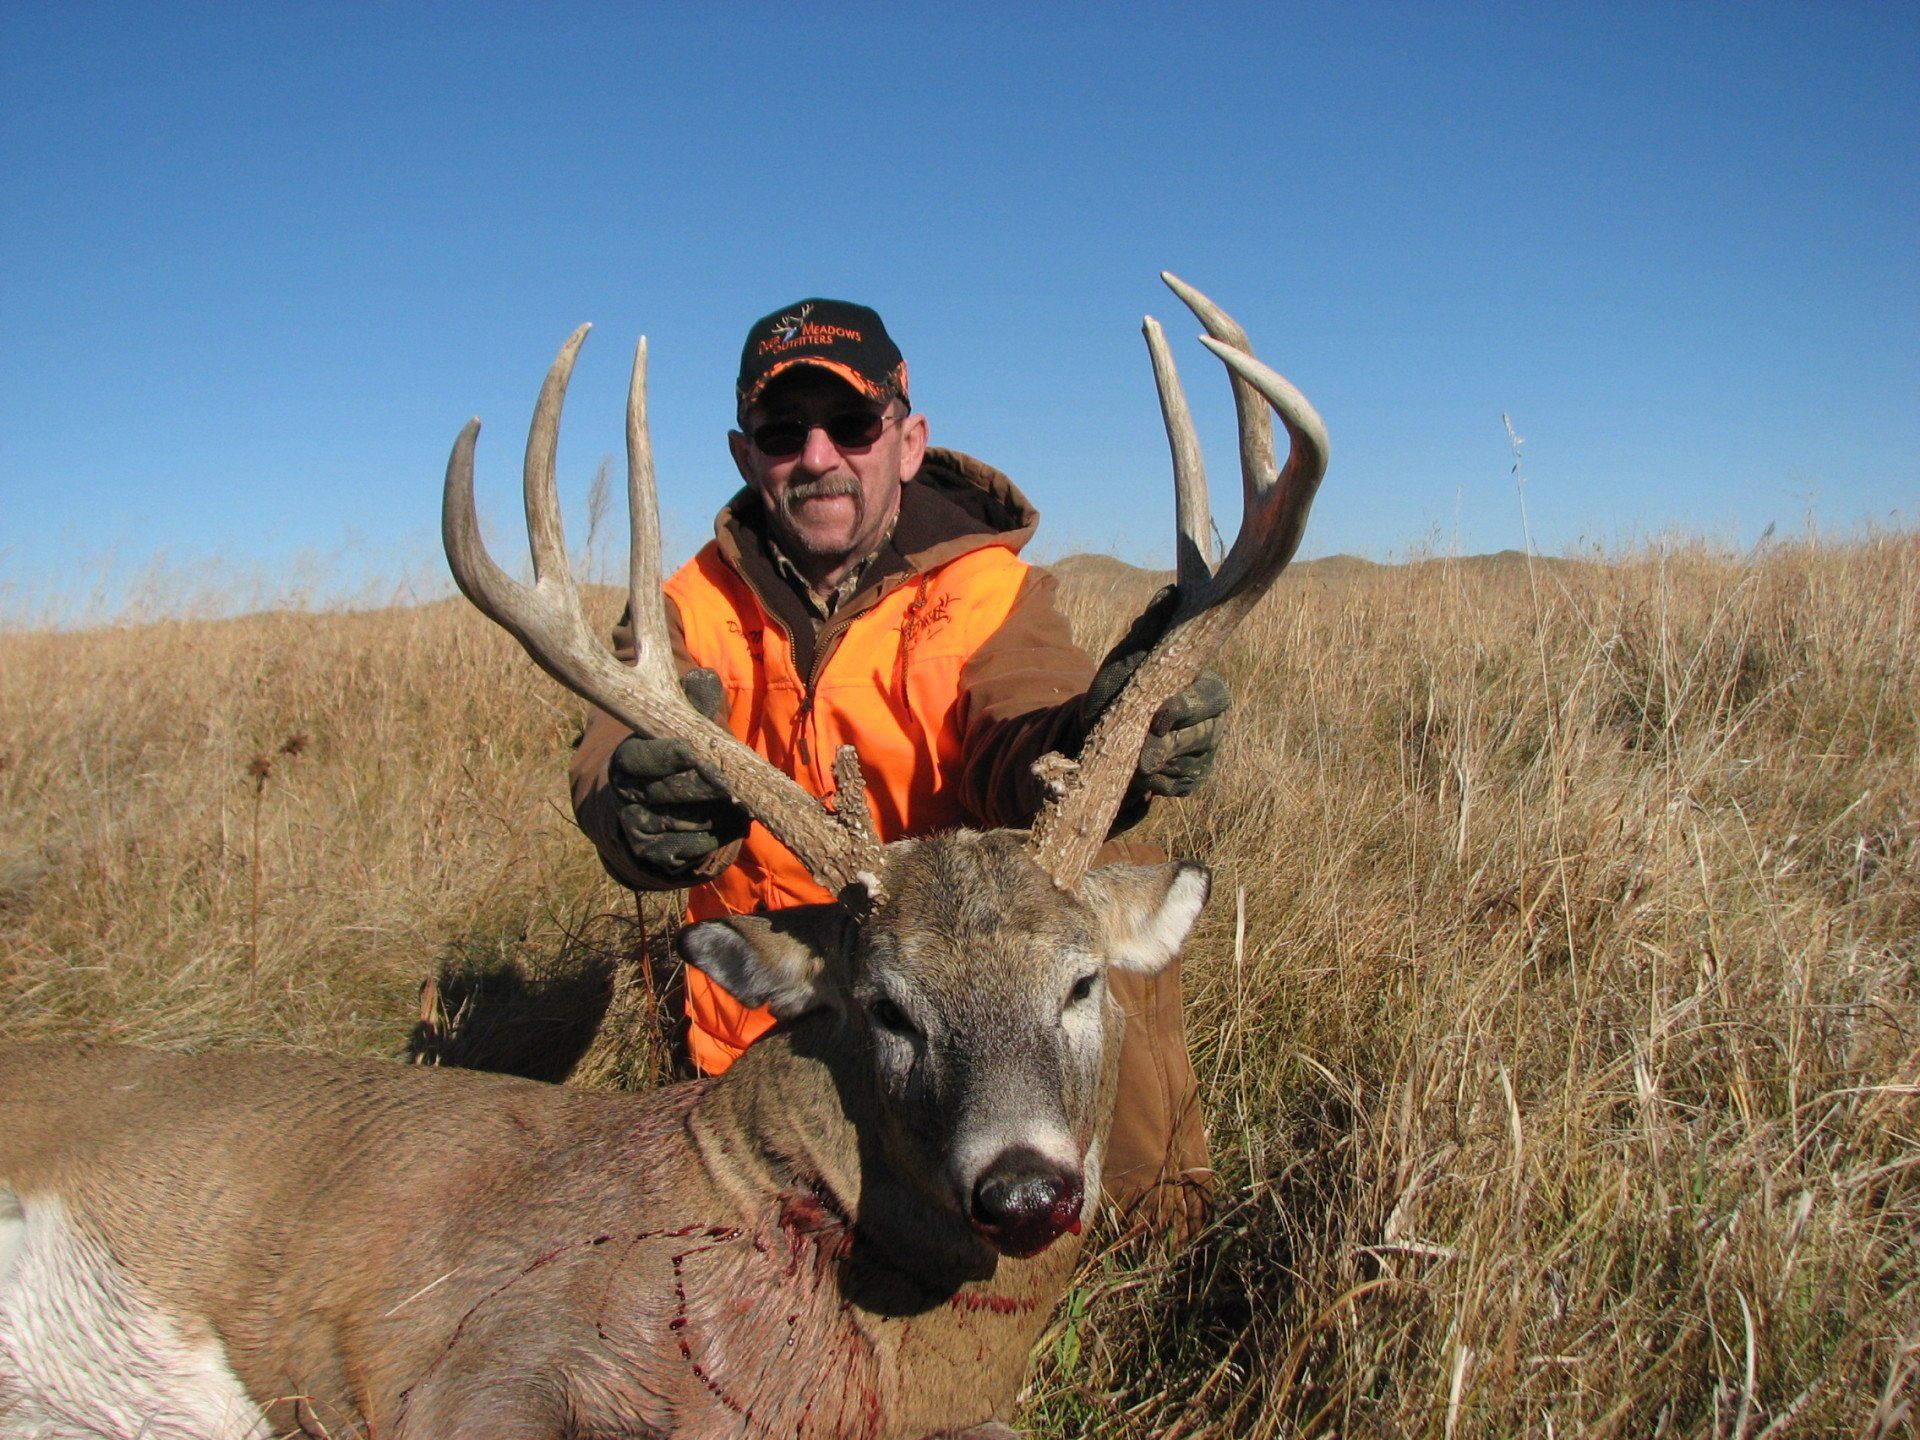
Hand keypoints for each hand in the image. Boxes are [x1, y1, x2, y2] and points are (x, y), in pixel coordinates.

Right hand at [607, 669, 749, 879]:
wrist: (654, 809)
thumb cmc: (675, 760)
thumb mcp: (680, 729)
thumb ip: (693, 705)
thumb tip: (704, 678)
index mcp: (627, 760)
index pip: (648, 756)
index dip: (678, 758)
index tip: (705, 760)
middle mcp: (625, 795)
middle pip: (673, 792)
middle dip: (709, 789)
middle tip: (733, 788)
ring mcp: (637, 827)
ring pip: (687, 821)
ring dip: (719, 814)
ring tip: (739, 804)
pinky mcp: (653, 854)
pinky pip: (693, 848)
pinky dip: (719, 836)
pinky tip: (731, 824)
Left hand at [1082, 587, 1230, 802]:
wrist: (1095, 739)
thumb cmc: (1117, 692)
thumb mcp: (1126, 661)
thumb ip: (1149, 631)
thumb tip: (1170, 591)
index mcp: (1202, 686)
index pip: (1211, 697)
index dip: (1188, 708)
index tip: (1160, 716)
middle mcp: (1211, 720)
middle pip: (1207, 734)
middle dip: (1175, 744)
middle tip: (1145, 755)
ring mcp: (1203, 752)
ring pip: (1194, 763)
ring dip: (1162, 766)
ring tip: (1134, 764)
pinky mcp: (1191, 779)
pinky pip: (1183, 786)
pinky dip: (1159, 785)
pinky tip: (1141, 778)